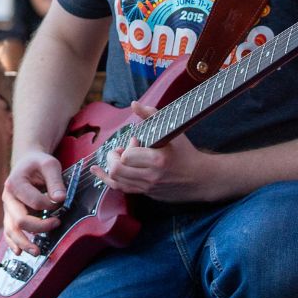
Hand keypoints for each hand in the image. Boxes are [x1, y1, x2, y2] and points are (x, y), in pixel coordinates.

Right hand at [2, 149, 66, 253]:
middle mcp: (8, 198)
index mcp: (15, 184)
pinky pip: (9, 232)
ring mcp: (8, 209)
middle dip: (39, 226)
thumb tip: (60, 199)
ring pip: (12, 230)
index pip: (34, 202)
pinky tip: (19, 252)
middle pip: (21, 219)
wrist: (27, 163)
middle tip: (57, 223)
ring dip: (23, 242)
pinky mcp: (11, 216)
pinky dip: (13, 243)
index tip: (60, 200)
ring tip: (36, 252)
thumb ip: (55, 181)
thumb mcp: (49, 164)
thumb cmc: (38, 163)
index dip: (51, 204)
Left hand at [90, 104, 214, 202]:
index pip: (127, 156)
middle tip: (120, 150)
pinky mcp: (146, 193)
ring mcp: (147, 187)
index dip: (126, 147)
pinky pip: (120, 189)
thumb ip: (152, 115)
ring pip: (116, 180)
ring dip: (111, 166)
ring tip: (117, 157)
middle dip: (113, 157)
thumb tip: (134, 104)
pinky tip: (97, 171)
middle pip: (117, 170)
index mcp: (158, 160)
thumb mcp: (172, 131)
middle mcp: (151, 176)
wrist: (200, 179)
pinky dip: (106, 179)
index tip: (135, 141)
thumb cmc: (186, 152)